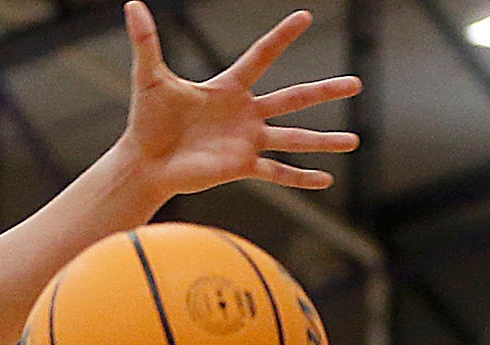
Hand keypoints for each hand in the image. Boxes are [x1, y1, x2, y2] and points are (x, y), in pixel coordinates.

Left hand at [117, 3, 361, 196]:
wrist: (142, 162)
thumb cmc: (145, 120)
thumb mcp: (149, 78)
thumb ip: (146, 41)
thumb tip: (131, 4)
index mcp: (228, 88)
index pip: (261, 56)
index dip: (281, 37)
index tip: (305, 17)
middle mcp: (244, 113)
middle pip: (292, 98)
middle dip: (324, 91)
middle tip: (357, 84)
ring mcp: (246, 141)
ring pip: (293, 138)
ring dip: (323, 141)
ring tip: (352, 141)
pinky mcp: (240, 167)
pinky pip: (277, 172)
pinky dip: (300, 177)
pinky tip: (326, 181)